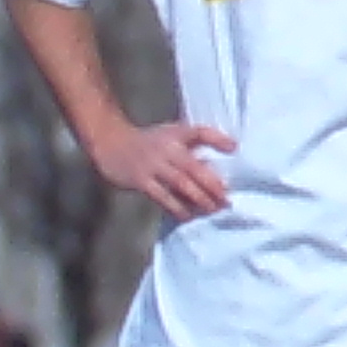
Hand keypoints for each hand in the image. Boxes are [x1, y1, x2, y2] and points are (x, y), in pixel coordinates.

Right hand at [91, 118, 231, 223]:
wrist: (112, 143)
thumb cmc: (151, 140)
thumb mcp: (175, 132)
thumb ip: (201, 139)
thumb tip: (233, 148)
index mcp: (177, 134)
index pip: (200, 132)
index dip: (217, 138)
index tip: (234, 149)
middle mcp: (166, 150)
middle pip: (194, 167)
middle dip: (212, 184)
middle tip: (226, 200)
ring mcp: (153, 166)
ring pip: (180, 183)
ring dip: (197, 198)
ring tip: (211, 209)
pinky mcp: (140, 181)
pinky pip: (161, 196)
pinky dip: (175, 206)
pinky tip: (186, 215)